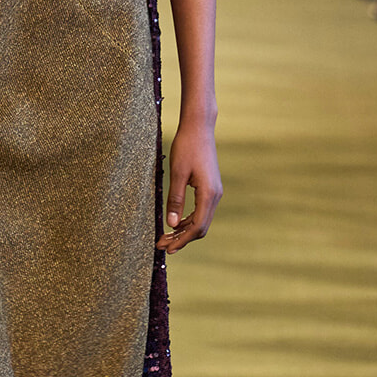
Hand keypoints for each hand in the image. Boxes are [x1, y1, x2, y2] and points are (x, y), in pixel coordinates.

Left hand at [157, 119, 221, 253]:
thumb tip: (171, 224)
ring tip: (165, 237)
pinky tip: (175, 223)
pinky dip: (188, 220)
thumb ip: (175, 200)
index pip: (197, 227)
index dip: (181, 240)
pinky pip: (201, 210)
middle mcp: (215, 195)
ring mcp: (214, 192)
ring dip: (184, 230)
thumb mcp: (177, 173)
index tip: (166, 248)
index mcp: (208, 194)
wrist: (199, 128)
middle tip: (162, 245)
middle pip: (200, 227)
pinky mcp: (210, 188)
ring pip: (201, 220)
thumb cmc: (186, 147)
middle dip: (181, 239)